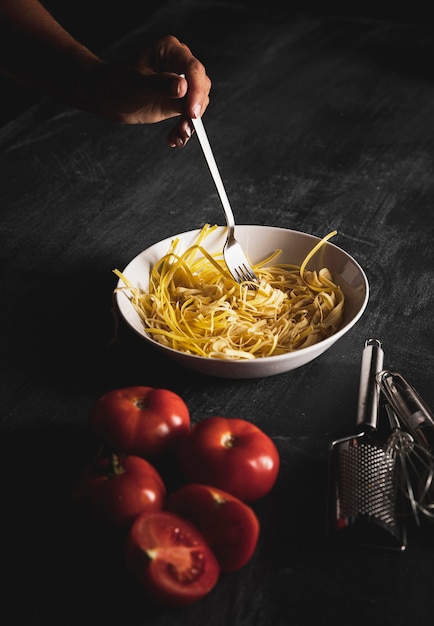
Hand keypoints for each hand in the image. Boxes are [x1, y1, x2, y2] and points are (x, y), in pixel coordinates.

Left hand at [86, 35, 210, 146]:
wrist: (107, 96)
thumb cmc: (117, 83)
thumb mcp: (137, 84)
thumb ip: (160, 84)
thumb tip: (183, 87)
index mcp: (170, 51)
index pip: (193, 68)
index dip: (196, 90)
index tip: (192, 112)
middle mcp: (179, 65)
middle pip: (201, 86)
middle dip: (194, 110)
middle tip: (184, 128)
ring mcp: (181, 84)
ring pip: (198, 104)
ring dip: (190, 124)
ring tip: (176, 137)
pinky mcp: (179, 101)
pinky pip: (189, 116)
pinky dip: (184, 129)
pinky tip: (173, 138)